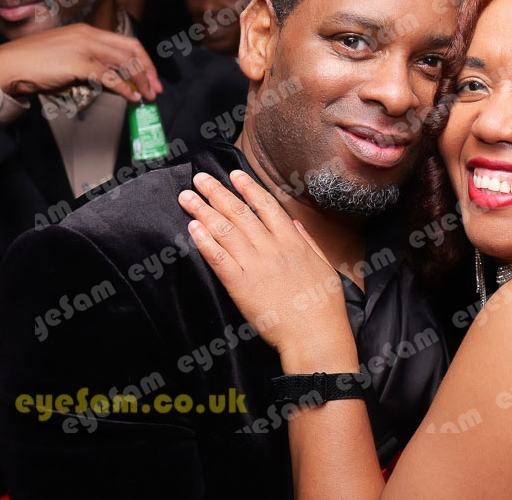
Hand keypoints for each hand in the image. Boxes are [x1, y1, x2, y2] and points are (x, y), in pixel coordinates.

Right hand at [0, 23, 161, 101]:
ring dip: (140, 80)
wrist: (10, 65)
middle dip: (148, 69)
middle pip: (131, 50)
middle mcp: (89, 36)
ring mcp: (84, 47)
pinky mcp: (78, 63)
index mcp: (88, 32)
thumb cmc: (37, 65)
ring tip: (147, 95)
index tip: (151, 76)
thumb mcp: (72, 62)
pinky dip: (124, 88)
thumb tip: (119, 84)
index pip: (126, 42)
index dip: (143, 60)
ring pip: (124, 62)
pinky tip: (132, 97)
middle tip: (156, 88)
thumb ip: (95, 69)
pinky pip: (110, 77)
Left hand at [177, 170, 354, 368]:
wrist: (315, 335)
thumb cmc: (323, 305)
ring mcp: (255, 266)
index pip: (266, 206)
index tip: (233, 175)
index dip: (248, 188)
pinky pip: (218, 259)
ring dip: (203, 211)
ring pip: (225, 231)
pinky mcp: (241, 286)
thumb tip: (293, 223)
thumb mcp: (323, 265)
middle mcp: (272, 248)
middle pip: (239, 213)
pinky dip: (204, 241)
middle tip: (199, 179)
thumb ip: (306, 241)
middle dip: (217, 193)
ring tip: (187, 198)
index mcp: (293, 242)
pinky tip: (193, 228)